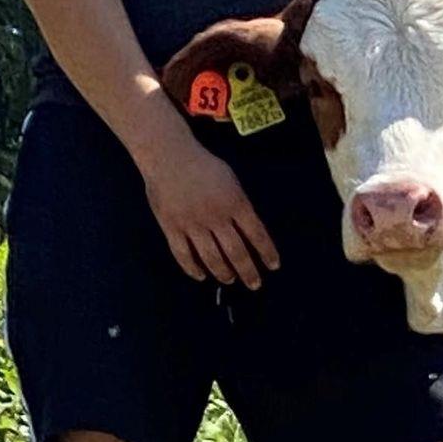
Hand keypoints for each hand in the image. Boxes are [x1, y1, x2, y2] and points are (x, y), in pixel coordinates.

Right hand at [139, 137, 280, 287]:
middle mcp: (217, 217)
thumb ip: (240, 206)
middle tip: (254, 284)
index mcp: (236, 203)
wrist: (170, 157)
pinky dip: (193, 269)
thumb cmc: (204, 166)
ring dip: (223, 273)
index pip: (257, 234)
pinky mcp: (172, 228)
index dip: (267, 253)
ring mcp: (193, 224)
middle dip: (248, 271)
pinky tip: (201, 276)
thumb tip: (249, 232)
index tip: (273, 266)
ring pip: (211, 258)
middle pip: (236, 252)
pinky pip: (183, 255)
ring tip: (230, 280)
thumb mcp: (232, 181)